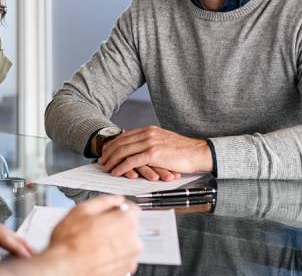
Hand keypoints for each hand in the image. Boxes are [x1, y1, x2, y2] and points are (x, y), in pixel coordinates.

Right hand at [41, 195, 140, 275]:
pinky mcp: (124, 271)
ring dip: (114, 241)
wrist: (65, 269)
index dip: (119, 207)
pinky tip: (97, 253)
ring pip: (125, 243)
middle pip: (129, 227)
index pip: (132, 208)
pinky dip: (113, 255)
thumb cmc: (70, 243)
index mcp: (125, 221)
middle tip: (96, 227)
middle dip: (115, 225)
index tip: (112, 210)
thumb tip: (114, 200)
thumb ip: (103, 201)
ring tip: (94, 242)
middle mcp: (133, 241)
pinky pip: (122, 257)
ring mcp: (130, 258)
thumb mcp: (82, 210)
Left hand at [97, 125, 211, 178]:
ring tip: (106, 168)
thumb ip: (151, 142)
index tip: (106, 152)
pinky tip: (116, 172)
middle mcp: (147, 134)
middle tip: (102, 162)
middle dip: (108, 153)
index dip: (113, 144)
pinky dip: (121, 167)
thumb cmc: (184, 151)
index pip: (124, 136)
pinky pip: (131, 161)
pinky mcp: (153, 154)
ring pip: (123, 151)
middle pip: (120, 142)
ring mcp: (150, 143)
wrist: (199, 152)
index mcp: (149, 130)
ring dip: (112, 161)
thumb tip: (139, 149)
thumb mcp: (164, 141)